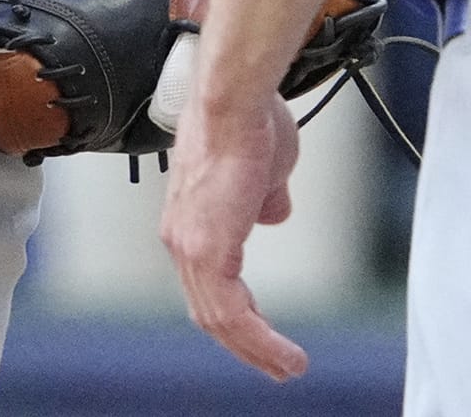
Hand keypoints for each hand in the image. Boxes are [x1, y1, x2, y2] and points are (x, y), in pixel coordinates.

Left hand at [161, 86, 304, 380]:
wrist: (237, 100)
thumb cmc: (250, 121)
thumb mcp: (264, 172)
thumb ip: (264, 199)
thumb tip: (272, 213)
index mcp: (190, 220)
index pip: (208, 283)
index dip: (236, 312)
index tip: (261, 331)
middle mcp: (181, 238)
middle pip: (209, 309)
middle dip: (245, 344)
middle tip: (276, 367)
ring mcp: (189, 246)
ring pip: (219, 319)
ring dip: (257, 350)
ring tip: (288, 369)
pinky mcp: (206, 251)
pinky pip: (232, 313)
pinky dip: (259, 340)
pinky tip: (284, 356)